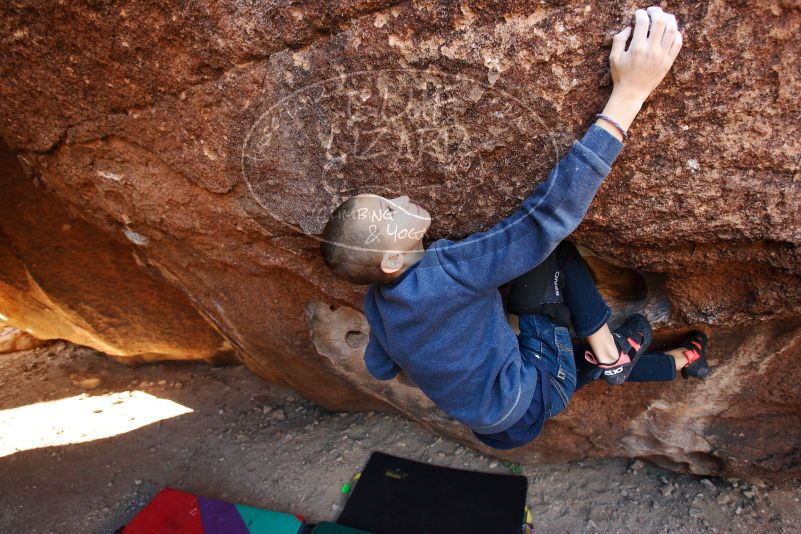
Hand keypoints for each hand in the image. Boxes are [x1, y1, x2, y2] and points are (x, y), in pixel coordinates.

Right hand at [595, 6, 683, 140]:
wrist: (632, 93)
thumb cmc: (621, 75)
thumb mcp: (613, 57)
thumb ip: (619, 39)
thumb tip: (629, 27)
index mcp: (637, 48)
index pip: (643, 22)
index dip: (641, 14)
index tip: (638, 13)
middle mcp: (652, 50)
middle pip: (660, 22)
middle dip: (656, 12)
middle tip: (652, 11)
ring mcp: (662, 56)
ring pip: (672, 30)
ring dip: (669, 19)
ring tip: (664, 17)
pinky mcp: (668, 62)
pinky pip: (678, 43)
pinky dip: (676, 33)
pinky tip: (671, 31)